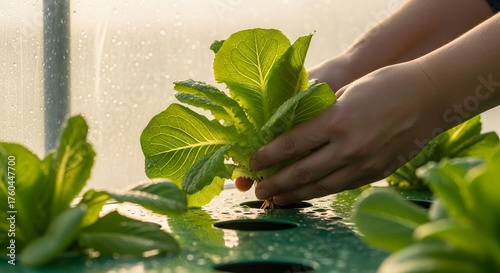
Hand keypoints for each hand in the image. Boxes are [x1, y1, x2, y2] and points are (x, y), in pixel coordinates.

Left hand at [236, 62, 445, 204]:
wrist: (428, 98)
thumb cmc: (385, 85)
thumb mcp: (345, 91)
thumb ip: (320, 115)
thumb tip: (292, 132)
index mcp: (337, 120)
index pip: (292, 144)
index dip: (269, 156)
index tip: (253, 162)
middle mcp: (348, 146)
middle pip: (302, 171)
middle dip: (276, 183)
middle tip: (257, 189)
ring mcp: (364, 163)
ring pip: (321, 186)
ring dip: (295, 194)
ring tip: (277, 199)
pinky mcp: (376, 173)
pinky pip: (342, 187)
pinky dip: (321, 191)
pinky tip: (308, 193)